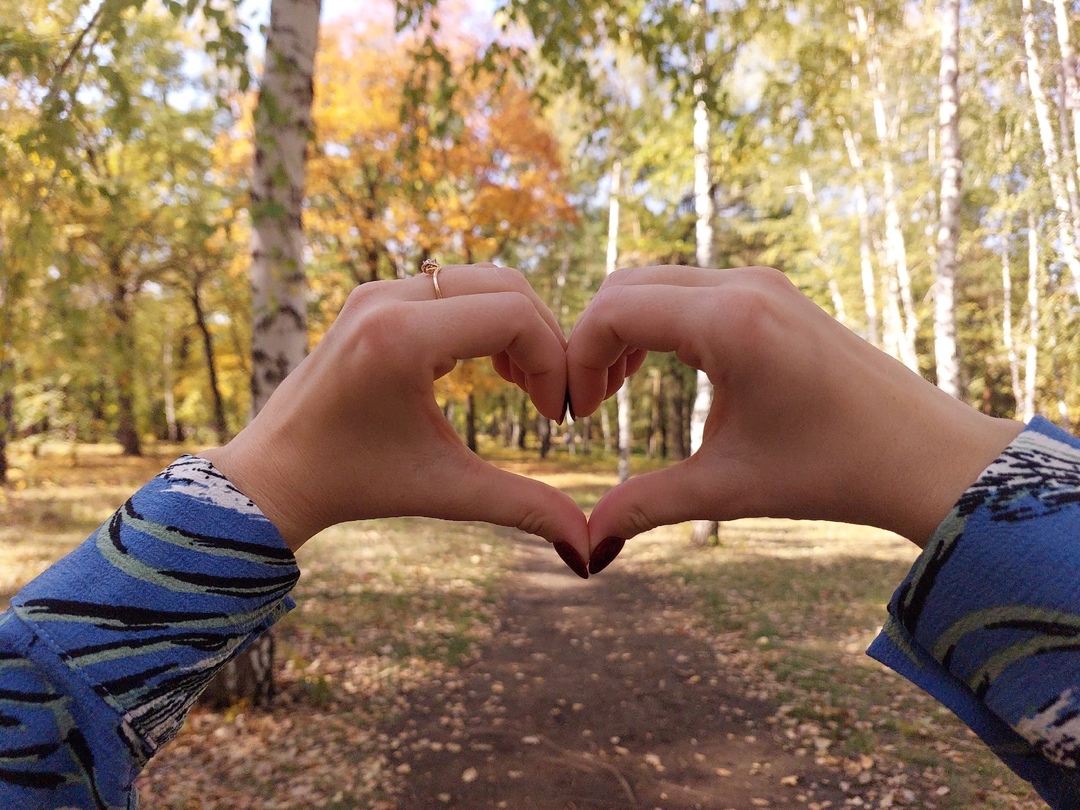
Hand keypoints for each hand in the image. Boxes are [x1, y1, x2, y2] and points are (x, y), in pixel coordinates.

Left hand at [200, 264, 589, 576]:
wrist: (276, 473)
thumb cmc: (354, 483)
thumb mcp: (445, 491)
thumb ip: (523, 508)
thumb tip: (590, 554)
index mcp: (400, 338)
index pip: (514, 316)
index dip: (553, 361)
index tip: (553, 415)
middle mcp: (387, 298)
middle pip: (507, 285)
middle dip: (544, 340)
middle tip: (548, 398)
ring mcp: (378, 290)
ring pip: (483, 280)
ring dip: (517, 326)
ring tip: (522, 385)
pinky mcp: (376, 296)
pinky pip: (455, 287)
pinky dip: (486, 318)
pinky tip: (491, 369)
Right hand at [566, 265, 1022, 569]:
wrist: (926, 456)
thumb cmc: (834, 470)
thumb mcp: (728, 488)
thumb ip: (646, 506)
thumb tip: (586, 547)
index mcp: (728, 322)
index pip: (613, 310)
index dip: (577, 359)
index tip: (579, 415)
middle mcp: (743, 285)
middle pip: (626, 285)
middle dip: (593, 341)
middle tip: (592, 404)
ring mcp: (762, 283)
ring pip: (657, 282)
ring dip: (625, 329)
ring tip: (618, 390)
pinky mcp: (774, 294)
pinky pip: (691, 289)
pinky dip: (659, 322)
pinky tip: (661, 371)